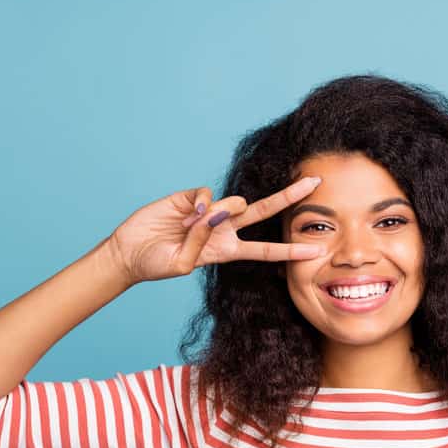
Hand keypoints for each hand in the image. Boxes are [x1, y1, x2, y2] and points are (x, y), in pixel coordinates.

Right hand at [110, 176, 324, 283]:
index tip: (318, 250)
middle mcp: (223, 229)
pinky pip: (207, 193)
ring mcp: (209, 211)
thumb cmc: (156, 264)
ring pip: (235, 202)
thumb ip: (201, 241)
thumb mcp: (182, 264)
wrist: (129, 252)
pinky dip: (201, 202)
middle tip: (314, 183)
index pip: (265, 251)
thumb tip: (214, 212)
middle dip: (289, 197)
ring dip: (221, 212)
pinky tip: (187, 213)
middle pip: (265, 212)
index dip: (290, 251)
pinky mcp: (191, 197)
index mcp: (226, 251)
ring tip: (193, 225)